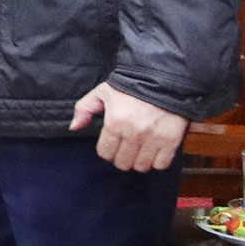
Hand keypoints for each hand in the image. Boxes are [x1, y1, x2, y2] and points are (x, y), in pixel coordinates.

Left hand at [71, 83, 188, 170]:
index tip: (112, 145)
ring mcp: (153, 138)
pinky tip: (153, 151)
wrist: (162, 79)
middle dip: (121, 158)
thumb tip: (73, 127)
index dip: (107, 151)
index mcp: (114, 123)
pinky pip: (161, 164)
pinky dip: (156, 161)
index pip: (105, 153)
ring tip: (139, 150)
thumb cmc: (130, 86)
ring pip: (141, 166)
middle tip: (125, 148)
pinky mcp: (171, 140)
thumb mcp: (101, 92)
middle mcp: (133, 133)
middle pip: (123, 163)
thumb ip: (84, 109)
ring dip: (138, 161)